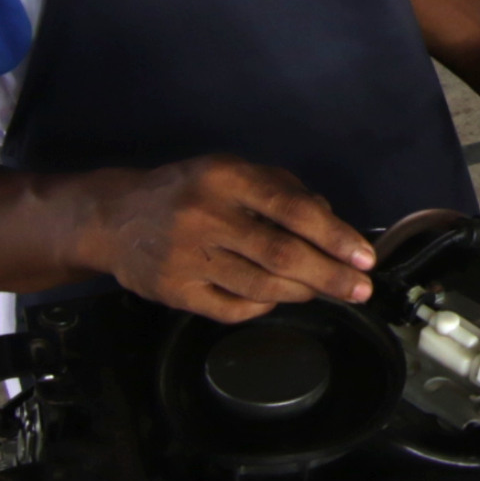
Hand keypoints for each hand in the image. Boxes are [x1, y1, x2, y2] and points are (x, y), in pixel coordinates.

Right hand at [69, 156, 376, 319]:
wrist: (115, 218)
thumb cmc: (188, 191)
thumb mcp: (233, 172)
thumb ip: (283, 191)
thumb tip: (332, 226)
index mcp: (225, 177)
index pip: (292, 208)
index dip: (334, 236)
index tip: (364, 258)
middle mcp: (205, 215)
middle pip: (281, 254)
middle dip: (329, 275)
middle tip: (360, 289)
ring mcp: (187, 257)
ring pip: (262, 285)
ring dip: (302, 291)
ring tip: (323, 291)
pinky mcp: (175, 292)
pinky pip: (235, 308)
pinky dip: (264, 304)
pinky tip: (276, 295)